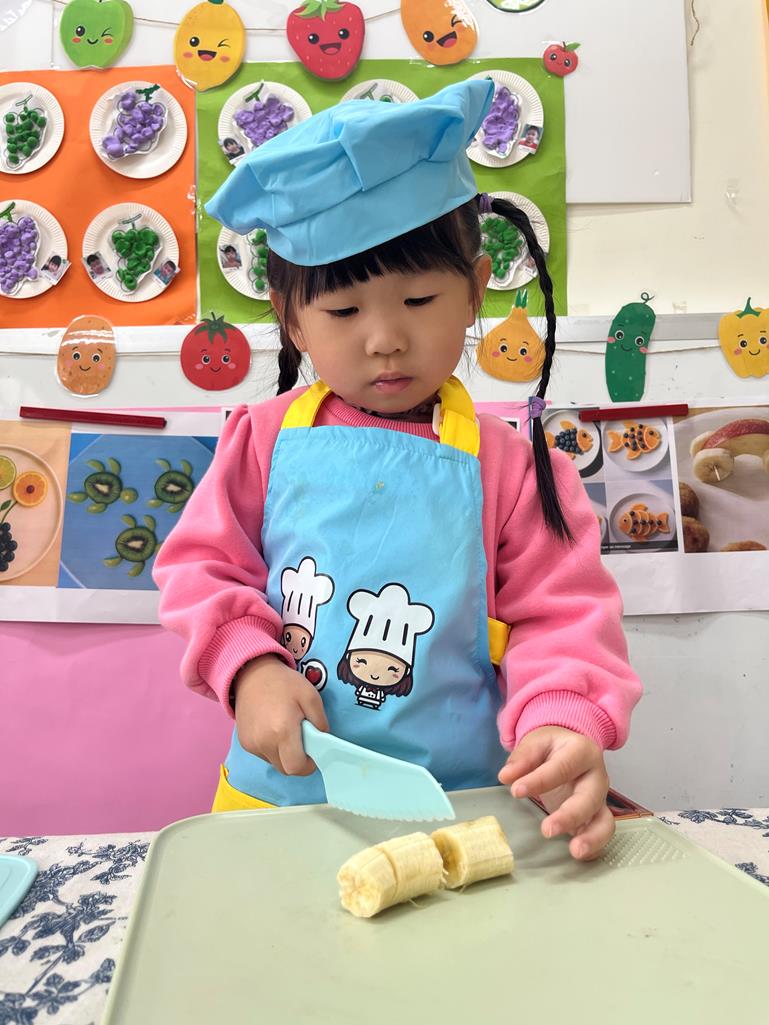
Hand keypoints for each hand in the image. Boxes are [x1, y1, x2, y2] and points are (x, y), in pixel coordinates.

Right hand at [233, 654, 328, 775]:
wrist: (252, 673)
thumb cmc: (283, 683)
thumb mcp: (310, 695)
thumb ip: (320, 721)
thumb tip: (323, 739)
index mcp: (282, 731)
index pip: (296, 767)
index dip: (308, 765)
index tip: (313, 753)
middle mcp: (264, 742)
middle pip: (285, 769)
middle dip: (297, 761)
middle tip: (303, 742)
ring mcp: (251, 744)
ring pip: (274, 763)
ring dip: (284, 755)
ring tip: (287, 732)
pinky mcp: (244, 743)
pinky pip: (263, 755)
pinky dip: (272, 749)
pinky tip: (274, 730)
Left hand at [498, 725, 613, 860]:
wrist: (569, 748)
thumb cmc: (553, 747)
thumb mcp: (536, 742)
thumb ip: (523, 758)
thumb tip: (506, 776)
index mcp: (582, 751)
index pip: (562, 767)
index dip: (539, 780)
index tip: (516, 791)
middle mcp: (597, 776)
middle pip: (589, 797)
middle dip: (570, 816)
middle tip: (547, 830)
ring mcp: (600, 798)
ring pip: (605, 820)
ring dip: (592, 838)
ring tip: (575, 852)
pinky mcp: (597, 816)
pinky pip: (602, 833)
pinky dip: (594, 847)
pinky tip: (579, 855)